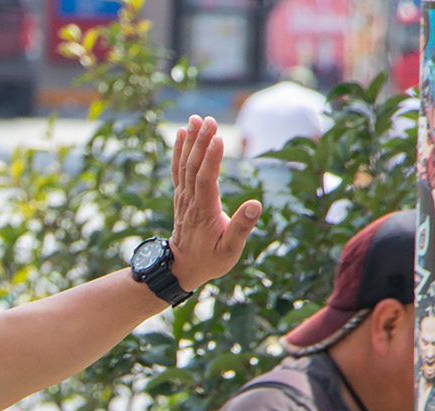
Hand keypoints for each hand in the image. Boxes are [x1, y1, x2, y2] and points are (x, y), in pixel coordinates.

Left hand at [168, 116, 262, 290]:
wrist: (182, 267)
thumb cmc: (210, 260)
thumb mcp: (230, 251)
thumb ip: (242, 228)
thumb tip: (256, 204)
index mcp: (204, 212)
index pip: (206, 181)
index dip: (211, 159)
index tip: (218, 138)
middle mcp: (190, 201)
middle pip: (194, 168)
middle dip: (201, 142)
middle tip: (209, 119)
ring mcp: (183, 197)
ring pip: (185, 165)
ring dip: (190, 141)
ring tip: (195, 119)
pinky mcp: (181, 195)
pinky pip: (179, 169)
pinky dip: (179, 151)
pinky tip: (182, 133)